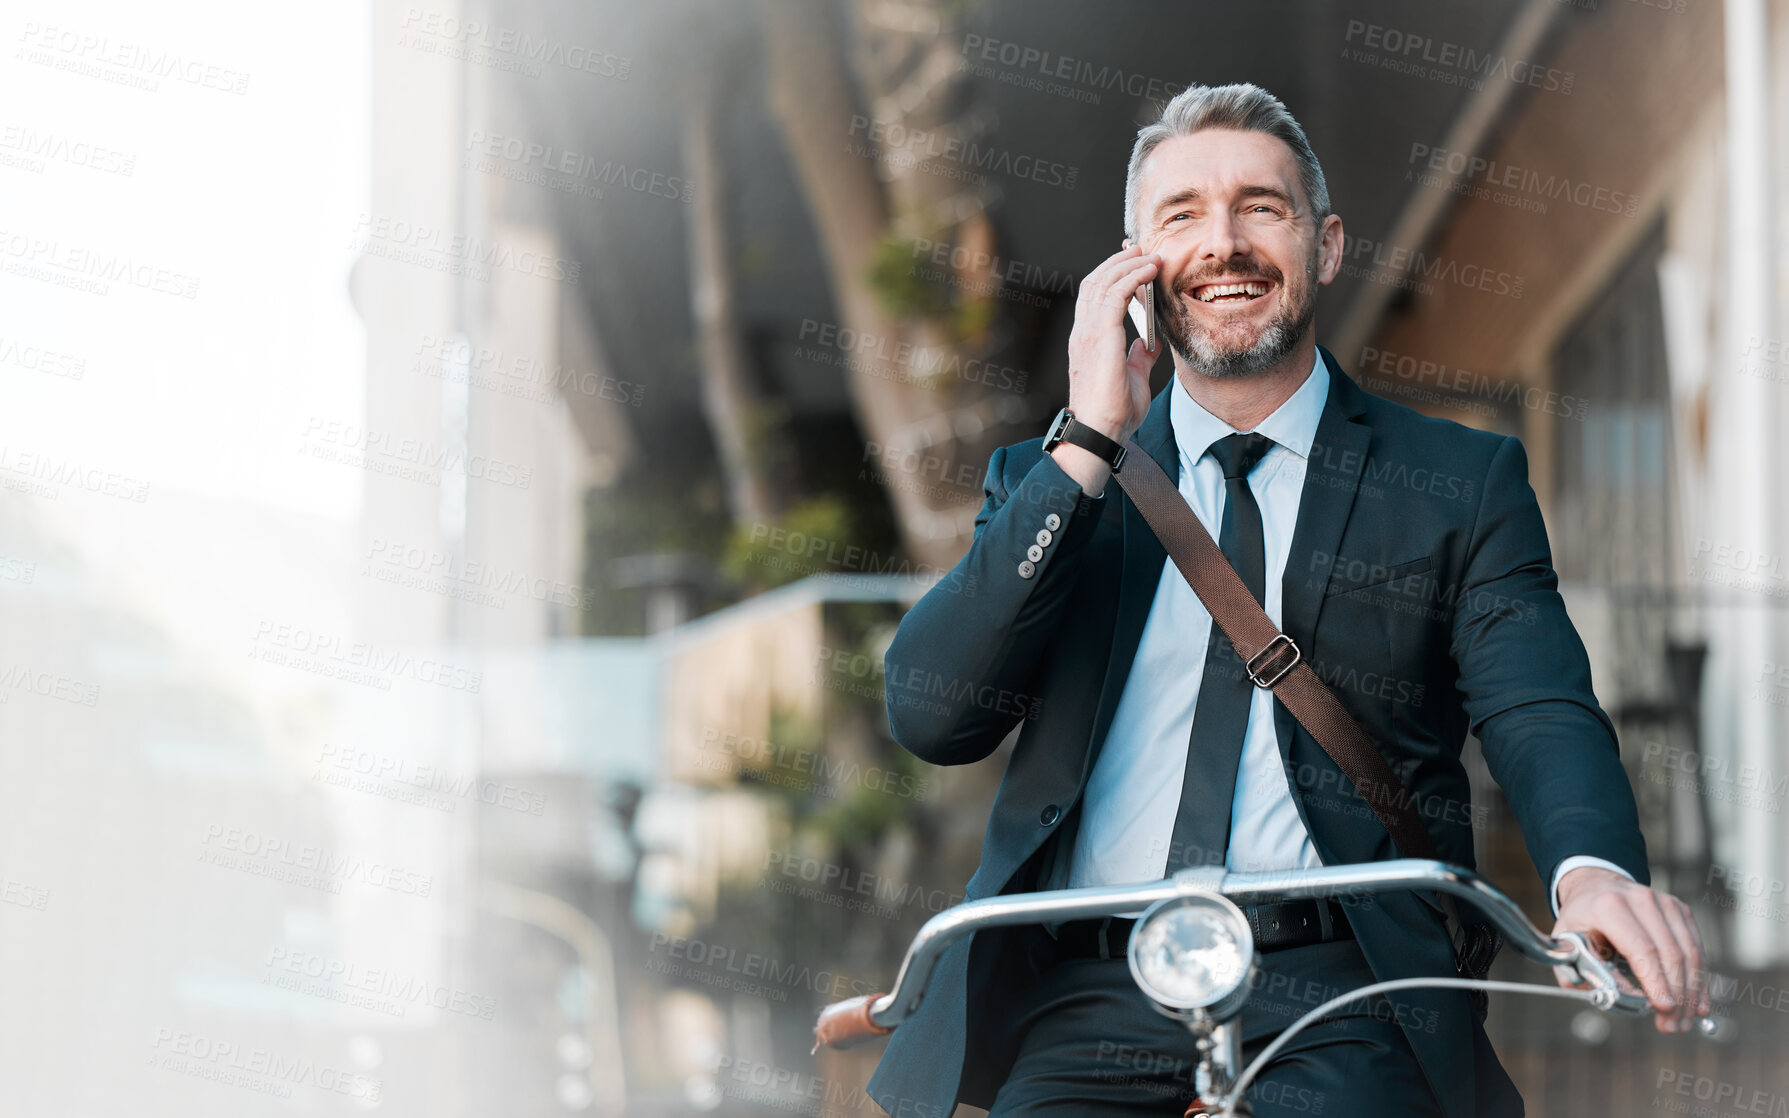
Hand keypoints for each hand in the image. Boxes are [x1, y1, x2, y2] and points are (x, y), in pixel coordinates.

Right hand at [1054, 244, 1162, 493]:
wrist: (1100, 433)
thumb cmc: (1114, 414)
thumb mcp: (1134, 378)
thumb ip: (1140, 357)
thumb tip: (1149, 342)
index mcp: (1088, 340)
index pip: (1096, 294)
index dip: (1114, 273)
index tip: (1135, 261)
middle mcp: (1084, 331)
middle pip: (1097, 280)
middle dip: (1120, 260)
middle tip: (1144, 249)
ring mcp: (1088, 333)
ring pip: (1103, 281)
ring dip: (1128, 263)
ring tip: (1150, 254)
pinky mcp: (1100, 337)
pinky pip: (1114, 294)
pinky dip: (1132, 277)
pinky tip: (1149, 271)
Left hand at [1551, 865, 1708, 1032]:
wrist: (1597, 886)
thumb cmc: (1581, 922)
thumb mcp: (1569, 945)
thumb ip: (1586, 974)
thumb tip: (1618, 999)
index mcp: (1608, 906)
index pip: (1640, 948)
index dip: (1655, 980)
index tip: (1663, 1009)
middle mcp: (1640, 899)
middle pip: (1669, 953)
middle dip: (1675, 995)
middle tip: (1671, 1026)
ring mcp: (1665, 903)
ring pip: (1689, 953)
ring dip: (1690, 993)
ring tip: (1682, 1022)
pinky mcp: (1681, 910)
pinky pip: (1696, 949)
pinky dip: (1699, 979)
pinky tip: (1697, 1004)